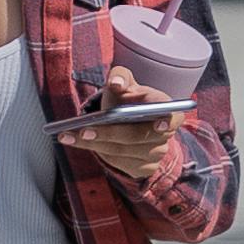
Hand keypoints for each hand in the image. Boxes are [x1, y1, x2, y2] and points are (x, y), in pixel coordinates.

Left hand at [60, 70, 183, 183]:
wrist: (123, 120)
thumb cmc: (125, 99)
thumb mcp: (123, 82)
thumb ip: (120, 75)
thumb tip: (116, 83)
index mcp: (165, 109)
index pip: (173, 117)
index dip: (168, 122)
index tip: (158, 125)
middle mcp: (164, 134)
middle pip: (137, 137)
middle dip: (109, 134)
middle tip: (83, 131)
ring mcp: (155, 154)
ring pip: (123, 151)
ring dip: (95, 144)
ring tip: (71, 136)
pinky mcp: (143, 168)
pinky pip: (119, 164)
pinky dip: (99, 154)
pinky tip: (81, 143)